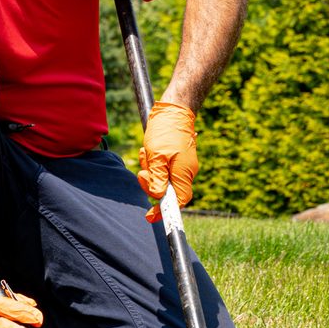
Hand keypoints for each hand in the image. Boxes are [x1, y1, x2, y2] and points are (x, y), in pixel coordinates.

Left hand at [137, 101, 197, 222]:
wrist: (174, 110)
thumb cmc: (165, 132)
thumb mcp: (156, 156)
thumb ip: (157, 178)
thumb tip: (158, 196)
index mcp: (184, 174)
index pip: (177, 201)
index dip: (164, 211)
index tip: (150, 216)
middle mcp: (186, 172)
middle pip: (167, 190)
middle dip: (151, 182)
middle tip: (142, 170)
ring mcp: (183, 165)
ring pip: (163, 177)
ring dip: (150, 169)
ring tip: (146, 152)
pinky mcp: (178, 158)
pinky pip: (163, 167)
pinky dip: (154, 162)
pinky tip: (149, 150)